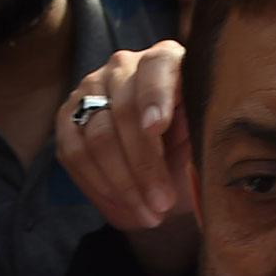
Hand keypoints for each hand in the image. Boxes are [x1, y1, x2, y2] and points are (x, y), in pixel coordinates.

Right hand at [55, 42, 198, 275]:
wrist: (164, 166)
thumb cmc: (191, 149)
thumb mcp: (206, 143)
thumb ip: (205, 142)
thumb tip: (207, 167)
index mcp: (166, 60)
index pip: (157, 67)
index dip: (155, 97)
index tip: (157, 128)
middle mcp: (124, 66)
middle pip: (124, 112)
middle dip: (144, 166)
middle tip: (162, 203)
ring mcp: (90, 89)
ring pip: (97, 137)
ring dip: (123, 184)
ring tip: (148, 215)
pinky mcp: (68, 118)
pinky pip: (73, 154)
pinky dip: (97, 186)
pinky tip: (122, 207)